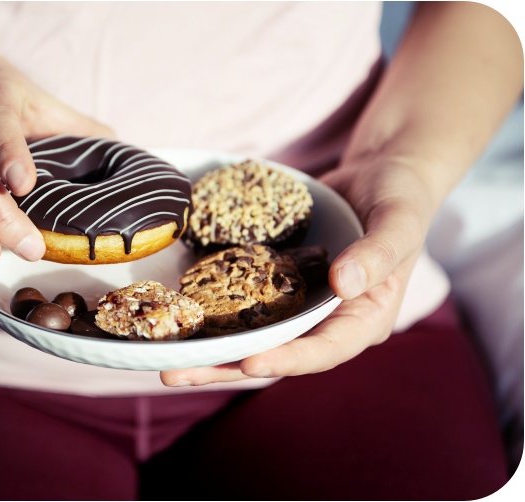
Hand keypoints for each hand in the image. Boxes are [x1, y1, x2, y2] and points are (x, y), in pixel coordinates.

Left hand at [160, 154, 432, 385]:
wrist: (379, 175)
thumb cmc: (399, 197)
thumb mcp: (399, 219)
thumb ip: (377, 252)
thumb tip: (344, 283)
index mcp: (365, 318)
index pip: (325, 349)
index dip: (288, 360)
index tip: (248, 363)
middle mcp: (328, 320)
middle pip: (278, 352)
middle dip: (228, 366)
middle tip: (178, 374)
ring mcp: (301, 304)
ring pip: (255, 335)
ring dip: (212, 349)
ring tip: (167, 361)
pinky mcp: (279, 285)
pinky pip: (246, 303)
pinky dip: (215, 312)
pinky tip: (180, 317)